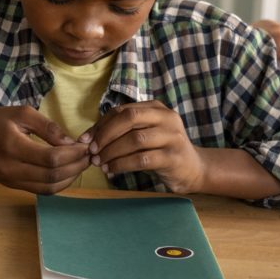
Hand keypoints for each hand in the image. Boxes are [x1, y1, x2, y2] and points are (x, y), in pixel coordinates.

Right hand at [0, 106, 89, 193]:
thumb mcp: (21, 113)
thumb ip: (47, 127)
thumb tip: (71, 143)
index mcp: (12, 145)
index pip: (50, 158)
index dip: (72, 154)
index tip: (85, 145)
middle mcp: (10, 168)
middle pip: (52, 175)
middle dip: (75, 167)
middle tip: (88, 156)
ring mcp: (11, 180)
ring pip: (48, 187)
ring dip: (70, 178)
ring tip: (81, 164)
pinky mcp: (13, 186)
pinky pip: (41, 190)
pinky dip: (58, 184)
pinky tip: (68, 172)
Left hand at [84, 101, 205, 193]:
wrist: (194, 169)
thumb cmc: (161, 151)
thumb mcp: (143, 135)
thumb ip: (121, 131)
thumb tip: (88, 138)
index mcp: (155, 108)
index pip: (122, 110)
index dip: (101, 124)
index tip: (85, 140)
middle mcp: (166, 118)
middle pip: (129, 118)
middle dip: (105, 135)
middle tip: (92, 151)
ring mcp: (172, 137)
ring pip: (135, 139)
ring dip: (112, 152)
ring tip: (99, 163)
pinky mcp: (173, 157)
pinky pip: (142, 159)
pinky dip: (122, 164)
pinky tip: (112, 170)